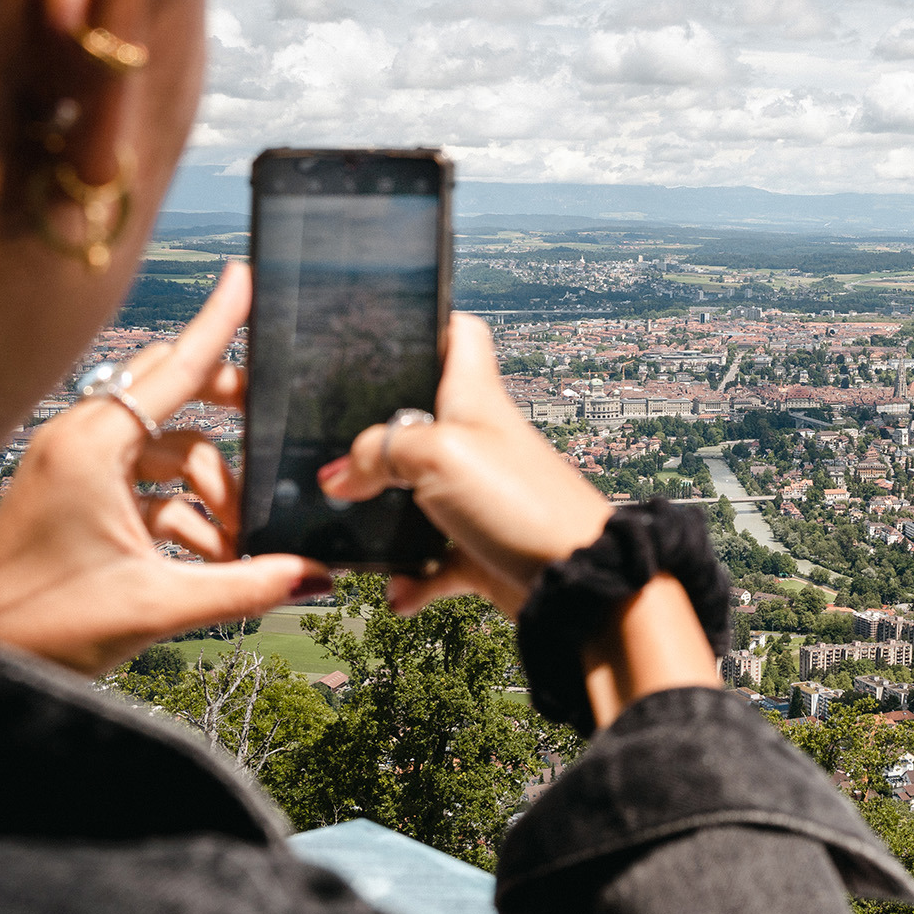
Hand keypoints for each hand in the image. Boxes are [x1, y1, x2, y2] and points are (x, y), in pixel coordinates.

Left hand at [0, 264, 329, 673]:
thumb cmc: (41, 626)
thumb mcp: (156, 606)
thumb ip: (246, 586)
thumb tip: (317, 576)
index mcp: (92, 445)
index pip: (178, 366)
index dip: (220, 320)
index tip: (247, 275)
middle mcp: (82, 441)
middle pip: (176, 394)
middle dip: (232, 416)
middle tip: (279, 429)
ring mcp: (76, 467)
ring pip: (170, 449)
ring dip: (213, 491)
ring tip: (241, 544)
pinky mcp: (77, 498)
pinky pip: (150, 485)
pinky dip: (187, 514)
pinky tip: (214, 557)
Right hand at [318, 312, 610, 616]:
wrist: (580, 582)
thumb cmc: (525, 503)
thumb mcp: (438, 455)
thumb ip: (379, 452)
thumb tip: (340, 476)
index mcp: (474, 399)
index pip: (460, 335)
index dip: (428, 324)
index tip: (383, 330)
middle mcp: (477, 441)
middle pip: (419, 421)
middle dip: (374, 438)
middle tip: (334, 454)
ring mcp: (479, 495)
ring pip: (416, 495)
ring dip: (381, 517)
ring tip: (350, 530)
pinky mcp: (480, 546)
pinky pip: (431, 560)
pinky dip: (412, 576)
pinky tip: (399, 589)